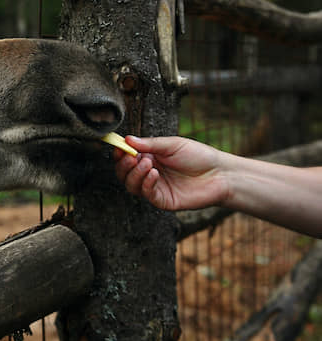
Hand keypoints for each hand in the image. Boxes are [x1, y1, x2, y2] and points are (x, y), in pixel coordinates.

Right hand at [113, 136, 229, 210]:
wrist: (220, 174)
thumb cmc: (199, 156)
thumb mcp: (173, 144)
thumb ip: (150, 144)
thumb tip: (127, 139)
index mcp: (150, 158)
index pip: (127, 158)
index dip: (120, 153)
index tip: (119, 147)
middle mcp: (149, 173)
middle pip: (124, 173)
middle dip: (124, 165)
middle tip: (131, 157)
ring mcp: (155, 188)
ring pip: (131, 185)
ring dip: (135, 174)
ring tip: (147, 164)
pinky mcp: (162, 200)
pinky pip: (146, 194)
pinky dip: (146, 184)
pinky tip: (154, 174)